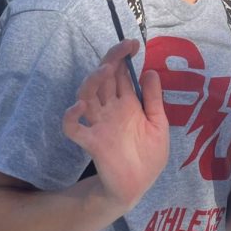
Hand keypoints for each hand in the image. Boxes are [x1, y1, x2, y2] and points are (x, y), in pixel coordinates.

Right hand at [62, 39, 167, 207]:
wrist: (139, 186)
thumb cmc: (149, 156)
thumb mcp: (158, 124)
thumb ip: (153, 100)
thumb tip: (150, 71)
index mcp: (126, 104)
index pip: (120, 75)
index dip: (124, 57)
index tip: (135, 44)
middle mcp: (110, 110)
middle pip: (103, 78)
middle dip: (112, 60)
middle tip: (124, 47)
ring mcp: (98, 124)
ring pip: (86, 96)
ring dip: (93, 81)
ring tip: (107, 69)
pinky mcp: (91, 142)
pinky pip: (73, 128)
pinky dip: (71, 116)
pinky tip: (80, 107)